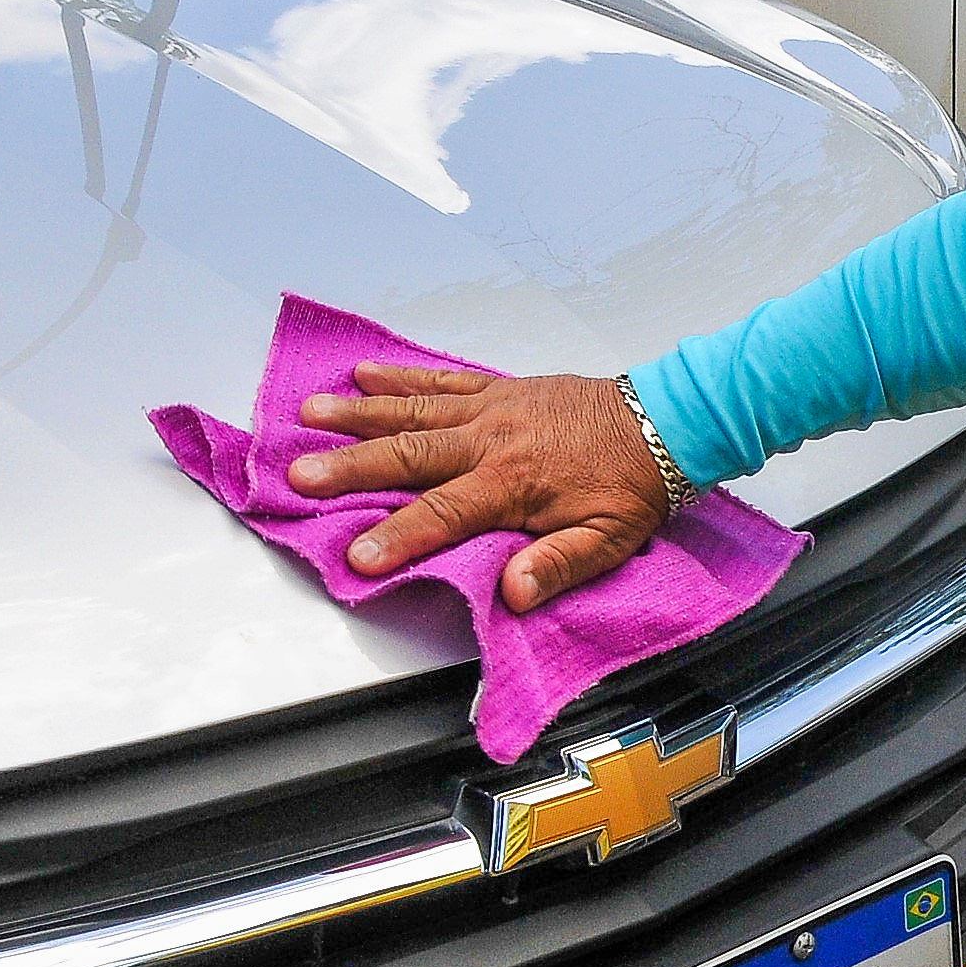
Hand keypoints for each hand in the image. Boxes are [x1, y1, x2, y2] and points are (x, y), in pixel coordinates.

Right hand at [286, 366, 673, 611]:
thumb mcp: (610, 540)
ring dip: (359, 414)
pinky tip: (363, 375)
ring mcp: (492, 408)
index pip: (444, 515)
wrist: (665, 420)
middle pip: (410, 455)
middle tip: (300, 475)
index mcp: (514, 483)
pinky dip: (400, 376)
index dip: (399, 537)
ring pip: (413, 409)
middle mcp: (493, 440)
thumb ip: (559, 564)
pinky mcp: (499, 388)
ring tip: (310, 414)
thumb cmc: (633, 485)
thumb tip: (516, 591)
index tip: (357, 555)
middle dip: (351, 467)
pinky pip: (441, 379)